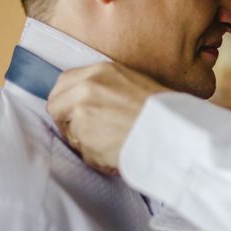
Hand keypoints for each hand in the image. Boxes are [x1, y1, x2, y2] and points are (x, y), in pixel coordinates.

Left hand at [47, 62, 170, 174]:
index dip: (67, 100)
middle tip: (88, 132)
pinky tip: (120, 152)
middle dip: (67, 122)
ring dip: (88, 143)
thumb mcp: (134, 83)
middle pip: (55, 107)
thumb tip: (88, 101)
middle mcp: (86, 90)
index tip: (75, 111)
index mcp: (100, 72)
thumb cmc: (163, 111)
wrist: (175, 131)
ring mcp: (82, 115)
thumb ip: (106, 88)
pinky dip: (100, 158)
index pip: (63, 83)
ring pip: (72, 134)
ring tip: (115, 143)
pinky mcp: (85, 140)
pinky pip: (85, 155)